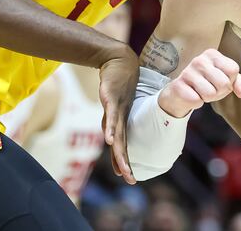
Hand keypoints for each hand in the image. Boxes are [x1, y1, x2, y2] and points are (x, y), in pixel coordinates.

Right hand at [99, 51, 138, 184]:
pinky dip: (110, 129)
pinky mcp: (111, 99)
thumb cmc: (119, 82)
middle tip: (131, 180)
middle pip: (122, 144)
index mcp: (122, 120)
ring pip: (118, 133)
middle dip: (125, 162)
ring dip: (120, 151)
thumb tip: (111, 131)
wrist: (118, 60)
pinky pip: (110, 117)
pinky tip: (108, 140)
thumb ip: (112, 118)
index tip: (129, 178)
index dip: (125, 161)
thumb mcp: (115, 104)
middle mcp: (121, 117)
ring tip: (123, 166)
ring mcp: (117, 108)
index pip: (122, 145)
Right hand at [158, 49, 240, 117]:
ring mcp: (187, 72)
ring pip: (211, 94)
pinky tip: (191, 95)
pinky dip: (197, 103)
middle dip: (220, 92)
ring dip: (208, 98)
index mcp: (212, 55)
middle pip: (224, 83)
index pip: (233, 69)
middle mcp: (199, 60)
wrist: (181, 93)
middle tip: (211, 89)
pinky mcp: (178, 85)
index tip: (221, 81)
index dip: (231, 80)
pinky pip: (197, 100)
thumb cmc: (207, 83)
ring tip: (201, 92)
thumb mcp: (225, 79)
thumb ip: (239, 82)